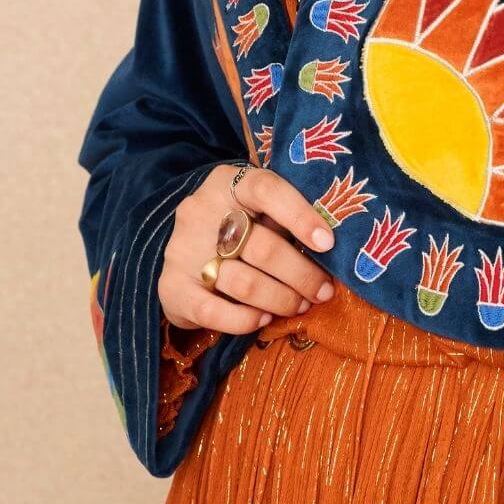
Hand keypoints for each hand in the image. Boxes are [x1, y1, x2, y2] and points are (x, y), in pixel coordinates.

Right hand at [158, 163, 337, 334]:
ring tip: (300, 305)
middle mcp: (200, 212)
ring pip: (244, 283)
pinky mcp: (172, 287)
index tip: (328, 243)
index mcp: (227, 183)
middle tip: (322, 291)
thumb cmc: (239, 223)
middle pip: (262, 248)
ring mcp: (183, 250)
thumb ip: (285, 218)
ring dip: (281, 300)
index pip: (266, 189)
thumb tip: (331, 249)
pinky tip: (263, 319)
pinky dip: (244, 320)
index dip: (300, 216)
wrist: (186, 244)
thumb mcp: (259, 208)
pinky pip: (213, 312)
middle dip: (301, 275)